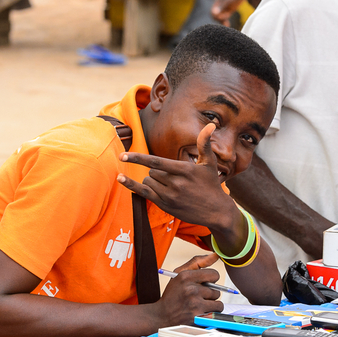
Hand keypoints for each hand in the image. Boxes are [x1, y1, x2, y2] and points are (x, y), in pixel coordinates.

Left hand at [116, 124, 239, 232]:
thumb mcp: (209, 163)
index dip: (138, 158)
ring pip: (148, 182)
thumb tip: (211, 125)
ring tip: (171, 186)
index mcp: (184, 170)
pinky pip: (144, 193)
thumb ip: (204, 143)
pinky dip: (132, 186)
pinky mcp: (165, 205)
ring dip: (153, 181)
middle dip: (157, 172)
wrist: (216, 211)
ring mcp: (169, 196)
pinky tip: (121, 180)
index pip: (156, 162)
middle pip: (152, 172)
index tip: (124, 156)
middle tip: (174, 178)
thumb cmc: (211, 184)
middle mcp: (175, 183)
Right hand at [155, 254, 223, 326]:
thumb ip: (198, 262)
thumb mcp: (180, 274)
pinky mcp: (197, 317)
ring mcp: (195, 304)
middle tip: (198, 297)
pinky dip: (211, 314)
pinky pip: (215, 313)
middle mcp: (191, 290)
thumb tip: (216, 255)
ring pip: (218, 303)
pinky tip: (200, 312)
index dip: (211, 280)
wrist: (161, 315)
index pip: (214, 274)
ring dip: (211, 305)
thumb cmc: (173, 293)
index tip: (205, 283)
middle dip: (209, 294)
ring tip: (199, 305)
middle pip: (217, 290)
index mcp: (186, 276)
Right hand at [211, 0, 244, 23]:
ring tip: (227, 25)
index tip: (222, 18)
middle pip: (215, 15)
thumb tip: (213, 13)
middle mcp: (219, 5)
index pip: (212, 12)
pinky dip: (225, 21)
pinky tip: (228, 25)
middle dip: (219, 20)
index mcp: (217, 1)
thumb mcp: (228, 1)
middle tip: (225, 23)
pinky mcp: (229, 10)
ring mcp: (224, 7)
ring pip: (220, 17)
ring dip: (222, 21)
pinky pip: (225, 17)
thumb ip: (221, 6)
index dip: (216, 16)